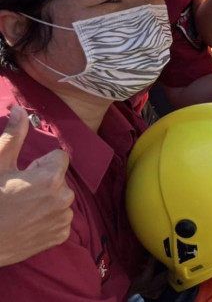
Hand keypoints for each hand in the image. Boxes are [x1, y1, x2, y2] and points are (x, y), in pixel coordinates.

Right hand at [0, 106, 74, 266]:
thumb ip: (13, 137)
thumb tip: (19, 109)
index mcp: (52, 178)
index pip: (59, 157)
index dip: (40, 164)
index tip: (24, 174)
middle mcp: (64, 197)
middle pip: (60, 178)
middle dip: (44, 181)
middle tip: (18, 194)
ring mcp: (63, 219)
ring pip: (60, 198)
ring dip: (46, 200)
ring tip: (21, 210)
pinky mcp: (61, 235)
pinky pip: (60, 218)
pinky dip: (47, 219)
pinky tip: (27, 224)